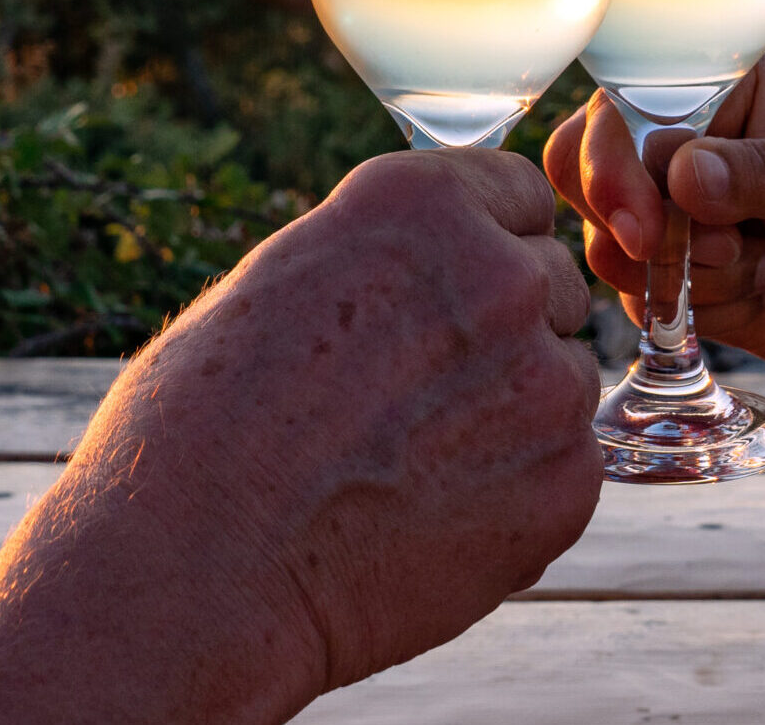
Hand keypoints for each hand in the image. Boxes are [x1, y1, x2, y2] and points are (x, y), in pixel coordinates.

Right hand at [0, 148, 602, 724]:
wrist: (197, 572)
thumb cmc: (200, 429)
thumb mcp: (282, 282)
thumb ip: (386, 259)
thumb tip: (439, 267)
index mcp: (420, 205)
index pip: (516, 192)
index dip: (480, 246)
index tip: (440, 298)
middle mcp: (501, 274)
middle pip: (549, 283)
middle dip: (499, 331)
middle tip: (410, 397)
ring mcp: (545, 382)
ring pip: (564, 378)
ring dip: (514, 412)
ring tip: (407, 466)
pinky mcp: (567, 484)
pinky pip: (568, 467)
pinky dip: (518, 493)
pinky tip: (429, 519)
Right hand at [544, 57, 764, 378]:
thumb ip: (764, 174)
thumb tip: (684, 176)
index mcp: (716, 90)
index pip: (623, 101)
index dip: (610, 155)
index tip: (639, 219)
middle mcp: (676, 143)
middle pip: (580, 164)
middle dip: (621, 217)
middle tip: (668, 252)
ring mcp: (666, 213)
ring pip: (605, 239)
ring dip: (678, 267)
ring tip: (758, 261)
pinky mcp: (668, 278)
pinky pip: (638, 296)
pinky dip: (696, 306)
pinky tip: (762, 287)